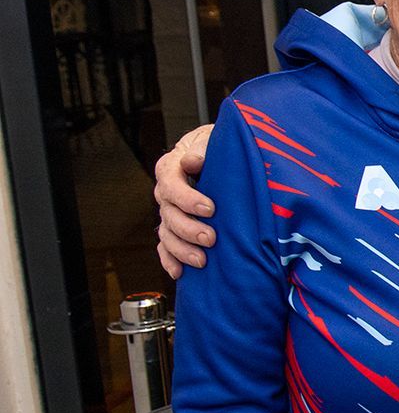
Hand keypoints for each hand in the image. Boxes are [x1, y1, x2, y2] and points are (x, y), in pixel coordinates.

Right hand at [154, 124, 216, 277]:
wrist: (220, 154)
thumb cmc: (217, 145)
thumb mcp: (212, 139)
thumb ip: (203, 149)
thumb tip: (192, 160)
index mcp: (171, 167)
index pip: (171, 184)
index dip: (187, 198)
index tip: (210, 208)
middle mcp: (166, 192)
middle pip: (168, 214)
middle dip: (189, 229)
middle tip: (211, 238)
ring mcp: (169, 212)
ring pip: (166, 234)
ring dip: (181, 250)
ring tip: (202, 261)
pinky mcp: (175, 228)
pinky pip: (165, 247)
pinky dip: (170, 261)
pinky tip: (179, 273)